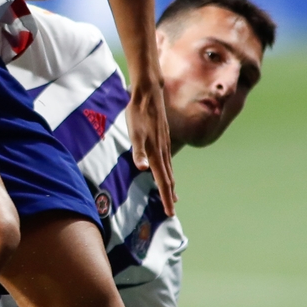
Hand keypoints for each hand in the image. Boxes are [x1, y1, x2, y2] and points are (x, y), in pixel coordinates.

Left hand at [127, 80, 176, 215]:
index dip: (165, 197)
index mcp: (156, 153)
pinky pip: (167, 160)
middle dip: (169, 195)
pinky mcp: (163, 138)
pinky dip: (168, 171)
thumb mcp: (134, 132)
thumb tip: (143, 168)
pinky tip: (166, 171)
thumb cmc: (138, 113)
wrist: (148, 94)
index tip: (170, 212)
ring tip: (172, 195)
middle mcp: (163, 151)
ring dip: (170, 184)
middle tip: (171, 210)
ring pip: (169, 169)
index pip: (163, 180)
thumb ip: (138, 151)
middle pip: (168, 178)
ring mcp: (165, 144)